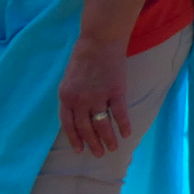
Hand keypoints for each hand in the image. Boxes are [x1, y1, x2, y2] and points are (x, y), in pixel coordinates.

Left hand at [58, 36, 130, 156]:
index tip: (80, 150)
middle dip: (92, 143)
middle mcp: (80, 100)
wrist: (100, 40)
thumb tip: (76, 115)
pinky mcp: (115, 91)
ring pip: (102, 125)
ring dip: (108, 139)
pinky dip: (123, 125)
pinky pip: (119, 113)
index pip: (68, 124)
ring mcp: (98, 97)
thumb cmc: (83, 56)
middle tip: (99, 153)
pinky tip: (126, 133)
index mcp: (66, 96)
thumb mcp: (68, 78)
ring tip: (113, 148)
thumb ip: (71, 96)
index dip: (74, 138)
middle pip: (86, 128)